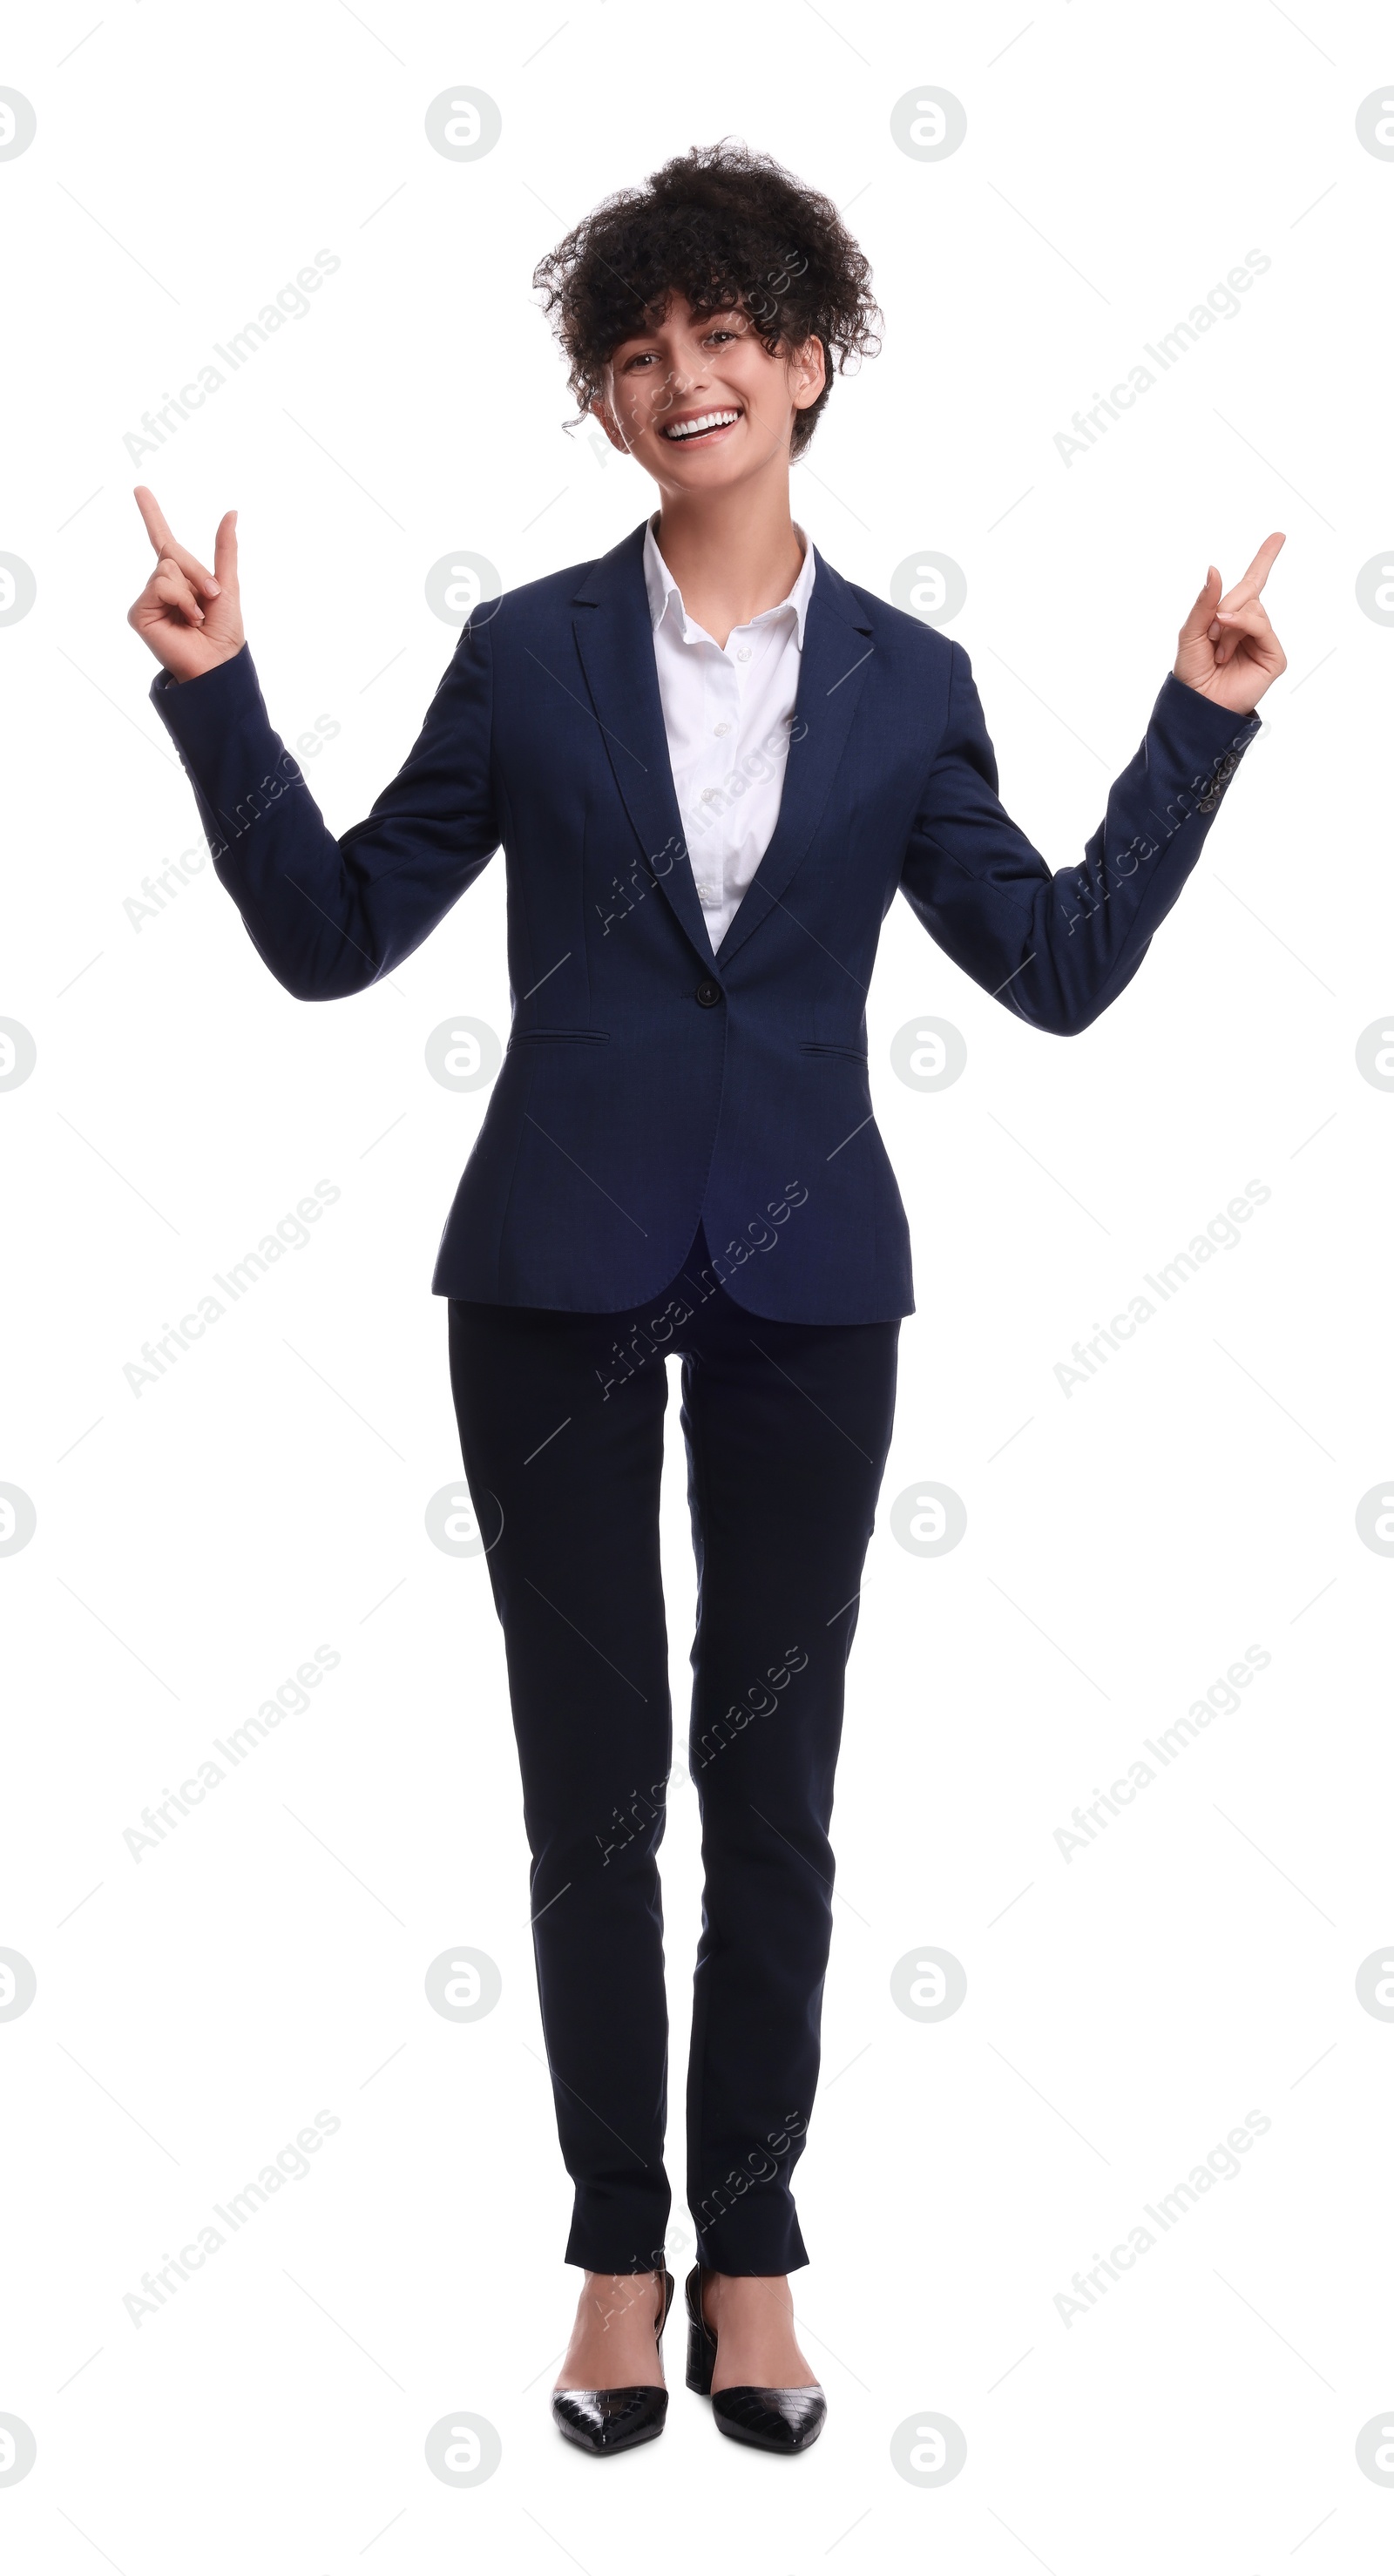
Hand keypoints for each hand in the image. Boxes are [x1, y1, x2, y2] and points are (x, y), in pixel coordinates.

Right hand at [127, 487, 243, 681]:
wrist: (218, 664)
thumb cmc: (224, 633)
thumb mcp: (228, 585)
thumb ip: (225, 549)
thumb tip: (231, 512)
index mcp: (180, 578)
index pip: (162, 539)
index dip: (151, 514)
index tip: (140, 490)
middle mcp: (161, 585)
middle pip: (172, 552)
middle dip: (198, 571)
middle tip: (212, 598)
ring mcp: (149, 599)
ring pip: (166, 567)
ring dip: (191, 589)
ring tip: (198, 615)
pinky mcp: (139, 613)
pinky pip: (159, 585)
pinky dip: (180, 600)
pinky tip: (186, 621)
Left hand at [1174, 531, 1286, 714]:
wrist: (1197, 704)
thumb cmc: (1192, 672)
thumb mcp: (1191, 631)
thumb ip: (1205, 601)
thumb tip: (1214, 569)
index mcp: (1233, 617)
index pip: (1253, 582)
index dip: (1265, 558)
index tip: (1278, 536)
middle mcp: (1251, 626)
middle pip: (1249, 592)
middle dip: (1226, 605)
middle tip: (1211, 630)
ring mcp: (1264, 640)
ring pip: (1255, 608)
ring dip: (1229, 624)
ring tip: (1218, 650)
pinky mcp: (1274, 656)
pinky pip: (1262, 626)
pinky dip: (1243, 628)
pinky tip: (1227, 649)